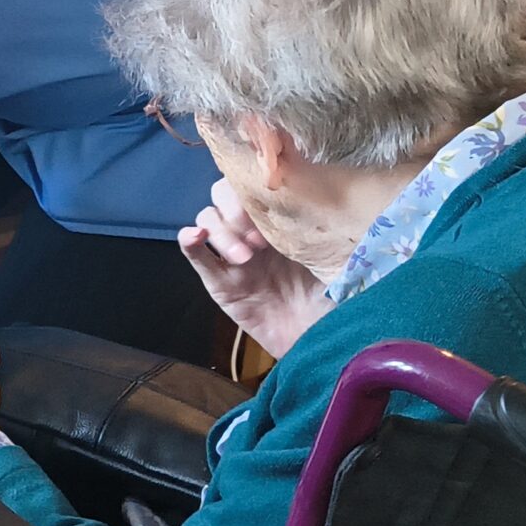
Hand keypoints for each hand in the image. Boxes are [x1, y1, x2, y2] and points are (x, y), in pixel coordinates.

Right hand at [177, 178, 327, 358]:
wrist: (322, 342)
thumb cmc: (336, 298)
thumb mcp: (335, 253)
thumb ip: (322, 224)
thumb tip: (320, 186)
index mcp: (282, 219)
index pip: (254, 182)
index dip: (254, 186)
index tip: (273, 205)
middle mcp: (254, 231)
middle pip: (224, 193)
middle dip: (235, 207)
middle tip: (258, 235)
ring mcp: (233, 255)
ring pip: (208, 218)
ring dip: (222, 231)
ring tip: (246, 257)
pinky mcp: (218, 281)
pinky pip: (196, 255)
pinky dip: (190, 240)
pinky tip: (195, 236)